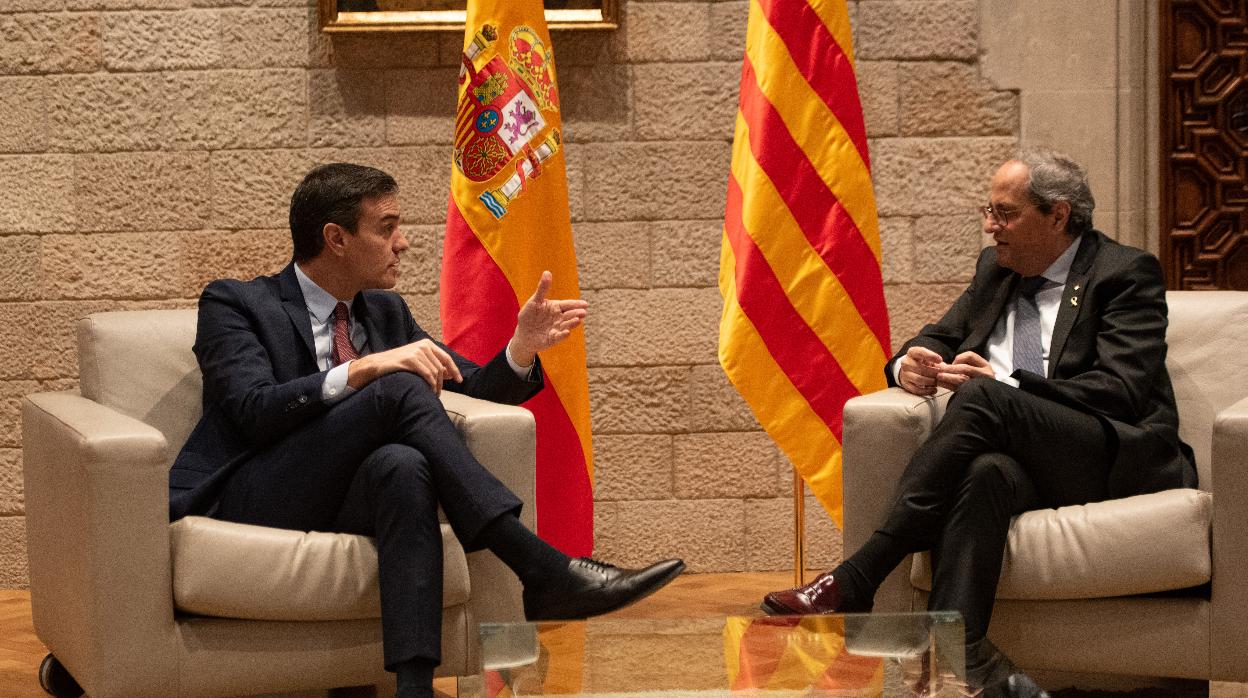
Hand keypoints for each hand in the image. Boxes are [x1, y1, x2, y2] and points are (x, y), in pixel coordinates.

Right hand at [348, 338, 462, 395]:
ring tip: (432, 394)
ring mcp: (416, 351)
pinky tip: (428, 391)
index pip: (446, 358)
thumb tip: (450, 373)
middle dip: (442, 383)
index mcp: (426, 344)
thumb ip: (433, 365)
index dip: (454, 370)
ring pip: (435, 372)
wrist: (377, 365)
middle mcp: (423, 345)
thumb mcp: (418, 362)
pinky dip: (430, 385)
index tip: (460, 381)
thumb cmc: (398, 365)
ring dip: (436, 386)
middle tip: (437, 394)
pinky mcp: (410, 359)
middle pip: (441, 367)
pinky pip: (427, 374)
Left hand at [509, 271, 588, 365]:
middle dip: (577, 313)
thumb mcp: (535, 301)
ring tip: (578, 320)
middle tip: (583, 312)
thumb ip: (542, 288)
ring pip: (566, 325)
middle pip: (569, 315)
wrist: (524, 334)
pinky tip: (567, 332)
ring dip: (572, 323)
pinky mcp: (553, 339)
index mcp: (556, 307)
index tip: (586, 304)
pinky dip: (563, 335)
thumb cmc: (529, 315)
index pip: (568, 305)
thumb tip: (547, 272)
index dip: (577, 304)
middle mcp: (559, 318)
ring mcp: (557, 328)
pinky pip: (559, 337)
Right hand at [897, 346, 943, 395]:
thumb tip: (949, 367)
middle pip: (920, 368)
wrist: (911, 370)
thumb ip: (939, 362)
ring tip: (937, 382)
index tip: (940, 360)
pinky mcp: (906, 384)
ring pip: (919, 379)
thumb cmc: (924, 363)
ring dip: (931, 381)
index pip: (920, 352)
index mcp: (912, 352)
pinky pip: (916, 389)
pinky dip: (927, 391)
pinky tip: (934, 389)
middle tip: (941, 374)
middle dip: (933, 372)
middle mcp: (906, 362)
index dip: (930, 356)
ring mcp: (904, 374)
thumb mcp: (929, 359)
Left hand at [936, 351, 993, 390]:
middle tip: (939, 369)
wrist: (984, 399)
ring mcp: (980, 384)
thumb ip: (961, 366)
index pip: (970, 356)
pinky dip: (948, 385)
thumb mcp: (975, 371)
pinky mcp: (973, 393)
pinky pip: (959, 388)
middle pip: (965, 368)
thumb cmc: (978, 382)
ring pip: (962, 378)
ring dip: (948, 376)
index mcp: (985, 366)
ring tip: (938, 376)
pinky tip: (941, 383)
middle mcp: (985, 374)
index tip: (952, 363)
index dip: (959, 358)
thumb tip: (941, 364)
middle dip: (950, 368)